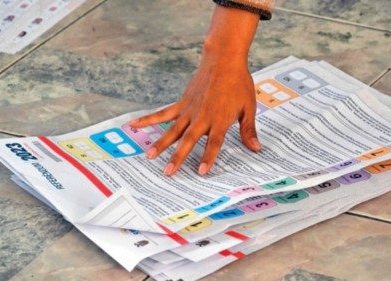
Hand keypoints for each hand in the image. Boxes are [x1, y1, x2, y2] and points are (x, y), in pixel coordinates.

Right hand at [130, 5, 260, 175]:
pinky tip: (134, 125)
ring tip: (149, 156)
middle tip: (168, 172)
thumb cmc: (239, 83)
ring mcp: (189, 110)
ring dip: (161, 143)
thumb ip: (248, 130)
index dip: (207, 158)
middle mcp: (202, 117)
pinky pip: (163, 113)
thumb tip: (256, 149)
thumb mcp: (249, 108)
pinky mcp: (182, 103)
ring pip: (173, 130)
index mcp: (220, 120)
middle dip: (178, 157)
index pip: (213, 143)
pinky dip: (148, 119)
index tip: (200, 172)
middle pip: (188, 140)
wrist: (224, 60)